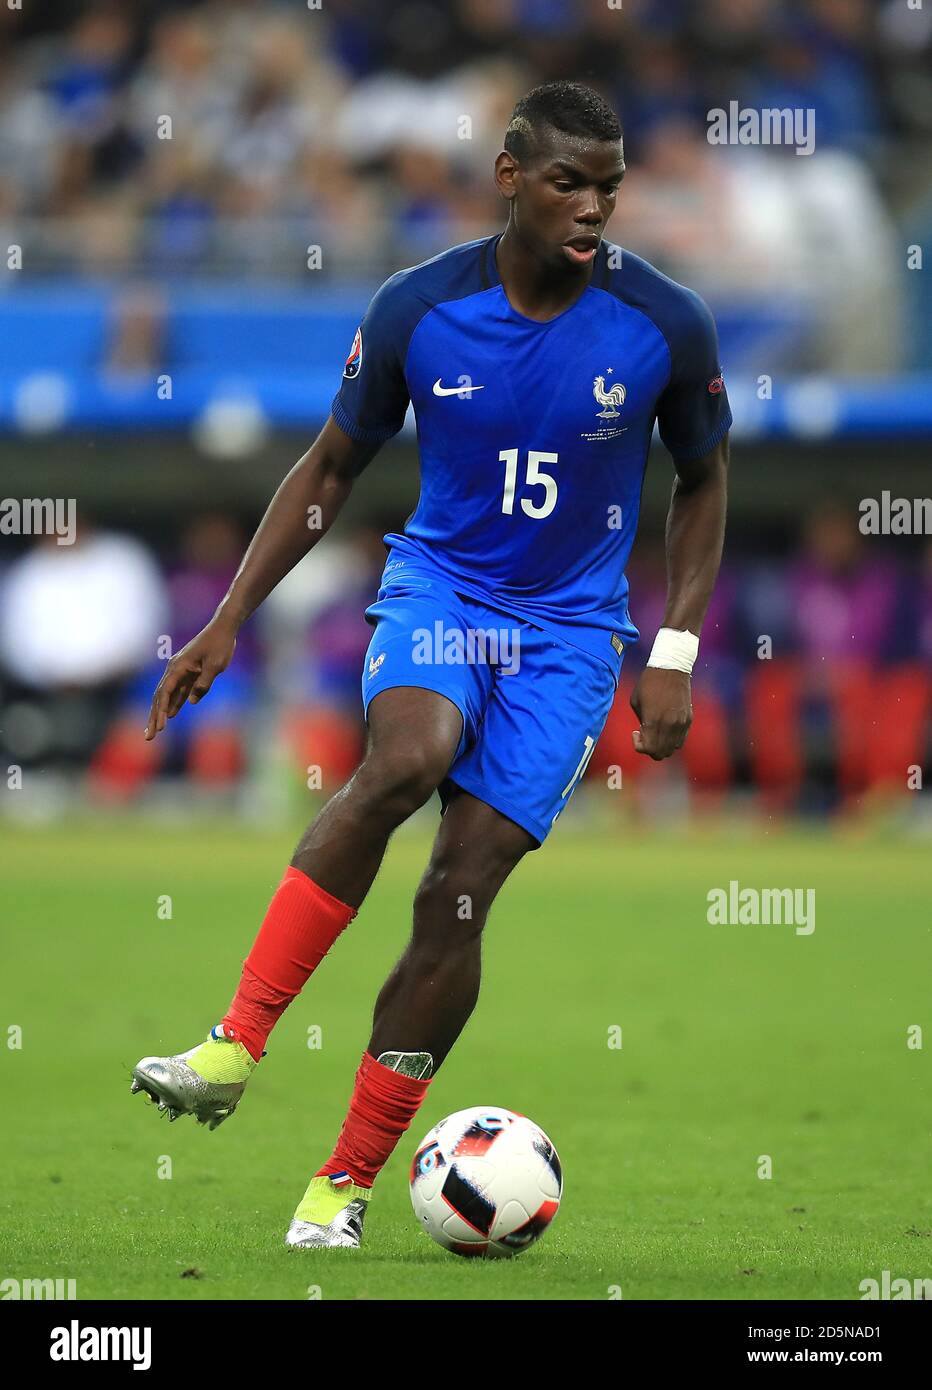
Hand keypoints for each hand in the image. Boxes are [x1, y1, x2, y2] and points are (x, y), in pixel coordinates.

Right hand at [144, 615, 237, 739]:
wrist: (223, 628)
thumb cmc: (220, 645)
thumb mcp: (215, 666)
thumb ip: (203, 684)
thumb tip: (191, 701)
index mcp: (178, 667)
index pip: (165, 693)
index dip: (161, 711)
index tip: (161, 727)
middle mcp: (174, 669)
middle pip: (160, 697)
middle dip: (154, 717)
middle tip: (149, 737)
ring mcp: (180, 670)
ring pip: (167, 695)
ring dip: (161, 713)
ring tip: (155, 731)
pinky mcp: (188, 672)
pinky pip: (178, 691)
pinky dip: (174, 703)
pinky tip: (171, 716)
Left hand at [630, 666, 691, 759]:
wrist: (671, 668)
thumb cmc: (649, 682)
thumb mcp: (636, 701)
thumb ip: (641, 720)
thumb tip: (645, 733)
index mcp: (653, 720)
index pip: (649, 749)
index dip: (639, 746)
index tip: (636, 732)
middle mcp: (669, 724)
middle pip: (661, 753)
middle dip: (650, 749)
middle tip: (644, 736)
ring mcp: (681, 723)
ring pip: (673, 748)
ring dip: (662, 746)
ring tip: (655, 733)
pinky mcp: (688, 719)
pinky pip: (681, 739)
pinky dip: (672, 740)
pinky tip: (665, 728)